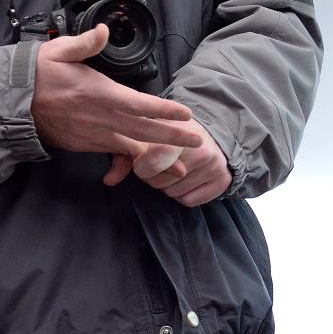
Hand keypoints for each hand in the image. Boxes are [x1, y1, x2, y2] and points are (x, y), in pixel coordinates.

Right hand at [31, 26, 202, 158]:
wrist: (13, 104)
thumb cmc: (37, 75)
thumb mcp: (59, 51)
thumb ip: (85, 43)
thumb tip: (104, 31)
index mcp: (98, 92)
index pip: (139, 103)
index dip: (164, 110)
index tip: (185, 114)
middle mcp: (100, 117)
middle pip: (143, 129)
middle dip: (172, 137)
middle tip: (197, 142)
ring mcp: (93, 134)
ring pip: (131, 146)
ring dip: (157, 155)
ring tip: (180, 166)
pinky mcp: (85, 144)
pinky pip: (114, 152)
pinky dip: (133, 159)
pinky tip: (147, 163)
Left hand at [103, 119, 232, 206]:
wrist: (206, 133)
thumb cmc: (167, 134)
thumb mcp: (144, 137)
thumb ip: (124, 157)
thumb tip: (109, 181)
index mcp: (177, 134)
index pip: (151, 165)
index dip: (142, 167)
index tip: (144, 160)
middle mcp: (200, 149)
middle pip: (159, 184)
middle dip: (154, 177)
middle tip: (161, 163)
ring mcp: (214, 165)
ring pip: (173, 193)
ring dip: (168, 185)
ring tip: (175, 168)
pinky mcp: (223, 180)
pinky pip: (189, 201)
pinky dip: (182, 194)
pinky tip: (186, 178)